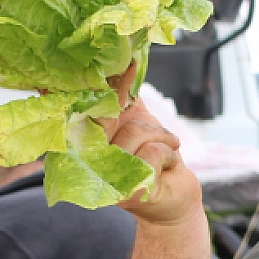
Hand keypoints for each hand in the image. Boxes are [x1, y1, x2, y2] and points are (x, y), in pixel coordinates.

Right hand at [100, 65, 201, 227]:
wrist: (176, 197)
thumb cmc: (156, 159)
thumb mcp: (139, 123)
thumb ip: (124, 98)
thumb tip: (121, 61)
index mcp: (88, 141)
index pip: (83, 108)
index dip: (89, 86)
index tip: (115, 64)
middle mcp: (88, 160)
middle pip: (108, 115)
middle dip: (144, 120)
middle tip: (162, 135)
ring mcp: (104, 178)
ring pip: (135, 131)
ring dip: (162, 138)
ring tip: (166, 151)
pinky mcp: (126, 192)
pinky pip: (152, 152)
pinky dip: (169, 154)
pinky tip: (168, 167)